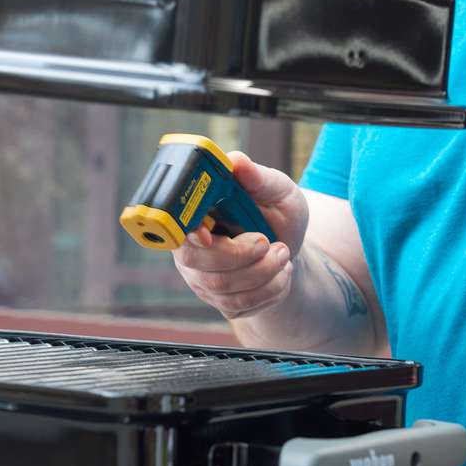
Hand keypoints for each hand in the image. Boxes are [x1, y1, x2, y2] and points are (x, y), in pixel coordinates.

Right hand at [172, 152, 309, 320]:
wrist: (290, 250)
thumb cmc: (278, 214)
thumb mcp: (277, 190)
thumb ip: (257, 177)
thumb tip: (235, 162)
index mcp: (197, 214)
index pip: (175, 225)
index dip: (187, 232)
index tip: (209, 235)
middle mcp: (190, 246)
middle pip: (195, 261)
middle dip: (240, 256)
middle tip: (270, 243)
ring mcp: (201, 277)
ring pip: (221, 286)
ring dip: (263, 272)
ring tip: (283, 255)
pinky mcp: (219, 300)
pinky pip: (239, 304)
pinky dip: (270, 289)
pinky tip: (279, 274)